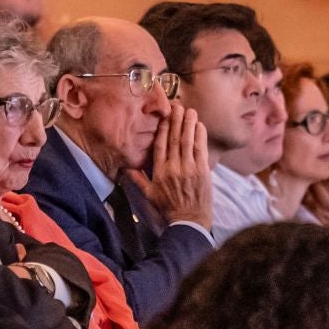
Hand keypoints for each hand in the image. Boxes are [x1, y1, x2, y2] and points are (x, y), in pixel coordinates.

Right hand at [135, 103, 211, 228]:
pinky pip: (200, 149)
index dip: (162, 129)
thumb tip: (125, 168)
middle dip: (176, 120)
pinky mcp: (202, 171)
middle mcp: (173, 168)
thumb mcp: (149, 195)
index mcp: (159, 172)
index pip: (160, 145)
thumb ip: (137, 179)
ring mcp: (189, 169)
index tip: (164, 116)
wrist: (188, 222)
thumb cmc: (168, 209)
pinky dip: (200, 136)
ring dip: (188, 124)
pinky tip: (199, 125)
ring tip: (189, 110)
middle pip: (173, 139)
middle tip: (177, 105)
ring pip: (187, 141)